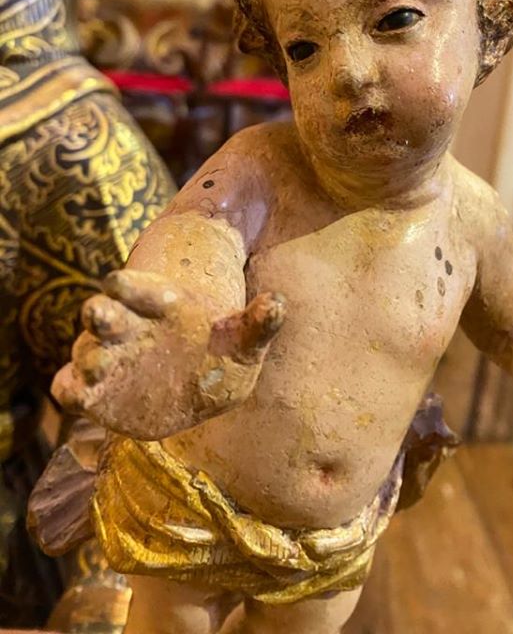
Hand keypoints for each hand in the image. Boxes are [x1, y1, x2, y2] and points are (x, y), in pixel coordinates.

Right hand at [52, 269, 284, 439]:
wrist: (201, 383)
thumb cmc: (221, 351)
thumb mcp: (245, 341)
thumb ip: (258, 324)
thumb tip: (279, 302)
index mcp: (159, 305)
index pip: (137, 287)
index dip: (129, 284)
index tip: (119, 281)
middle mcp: (127, 328)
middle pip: (104, 313)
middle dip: (100, 313)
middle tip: (100, 314)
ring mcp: (109, 358)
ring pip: (86, 351)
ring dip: (89, 356)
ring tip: (99, 364)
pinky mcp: (96, 392)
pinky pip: (70, 387)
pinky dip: (70, 389)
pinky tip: (79, 395)